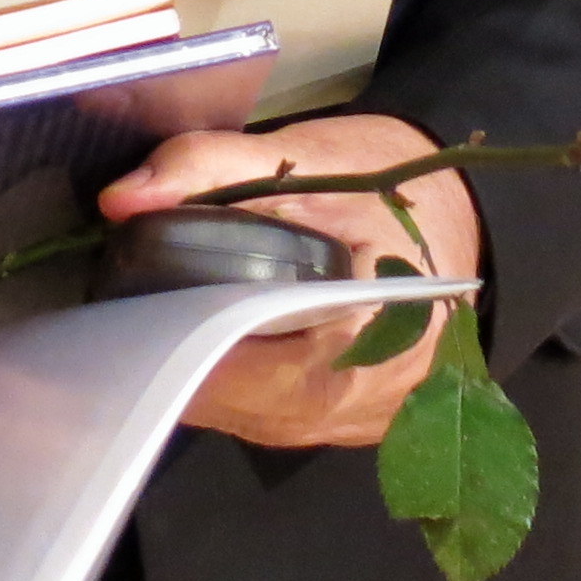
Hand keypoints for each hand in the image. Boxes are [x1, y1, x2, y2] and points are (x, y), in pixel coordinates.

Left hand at [100, 115, 479, 450]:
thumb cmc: (388, 182)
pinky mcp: (352, 425)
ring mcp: (365, 423)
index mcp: (377, 334)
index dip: (182, 340)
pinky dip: (236, 384)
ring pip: (253, 420)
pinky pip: (275, 419)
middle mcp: (374, 400)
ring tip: (161, 322)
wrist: (460, 213)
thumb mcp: (303, 156)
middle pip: (244, 404)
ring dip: (203, 376)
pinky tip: (207, 342)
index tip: (131, 306)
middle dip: (181, 360)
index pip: (253, 369)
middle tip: (133, 311)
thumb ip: (209, 167)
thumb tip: (120, 200)